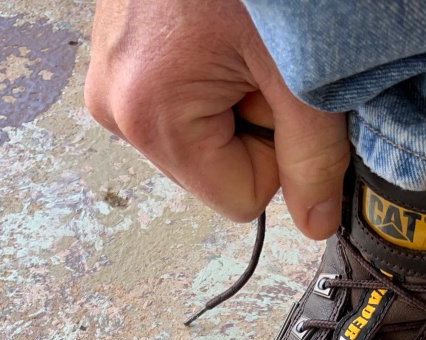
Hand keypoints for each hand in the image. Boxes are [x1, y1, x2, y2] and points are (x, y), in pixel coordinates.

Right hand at [85, 0, 348, 238]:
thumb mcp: (302, 72)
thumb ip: (314, 158)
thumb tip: (316, 223)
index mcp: (148, 114)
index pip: (239, 199)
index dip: (279, 158)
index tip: (284, 98)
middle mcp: (113, 104)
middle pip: (213, 169)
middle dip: (253, 124)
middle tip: (260, 59)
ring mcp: (110, 77)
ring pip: (198, 134)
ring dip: (234, 96)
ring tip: (238, 38)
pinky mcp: (118, 53)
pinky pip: (179, 96)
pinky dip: (212, 72)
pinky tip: (218, 29)